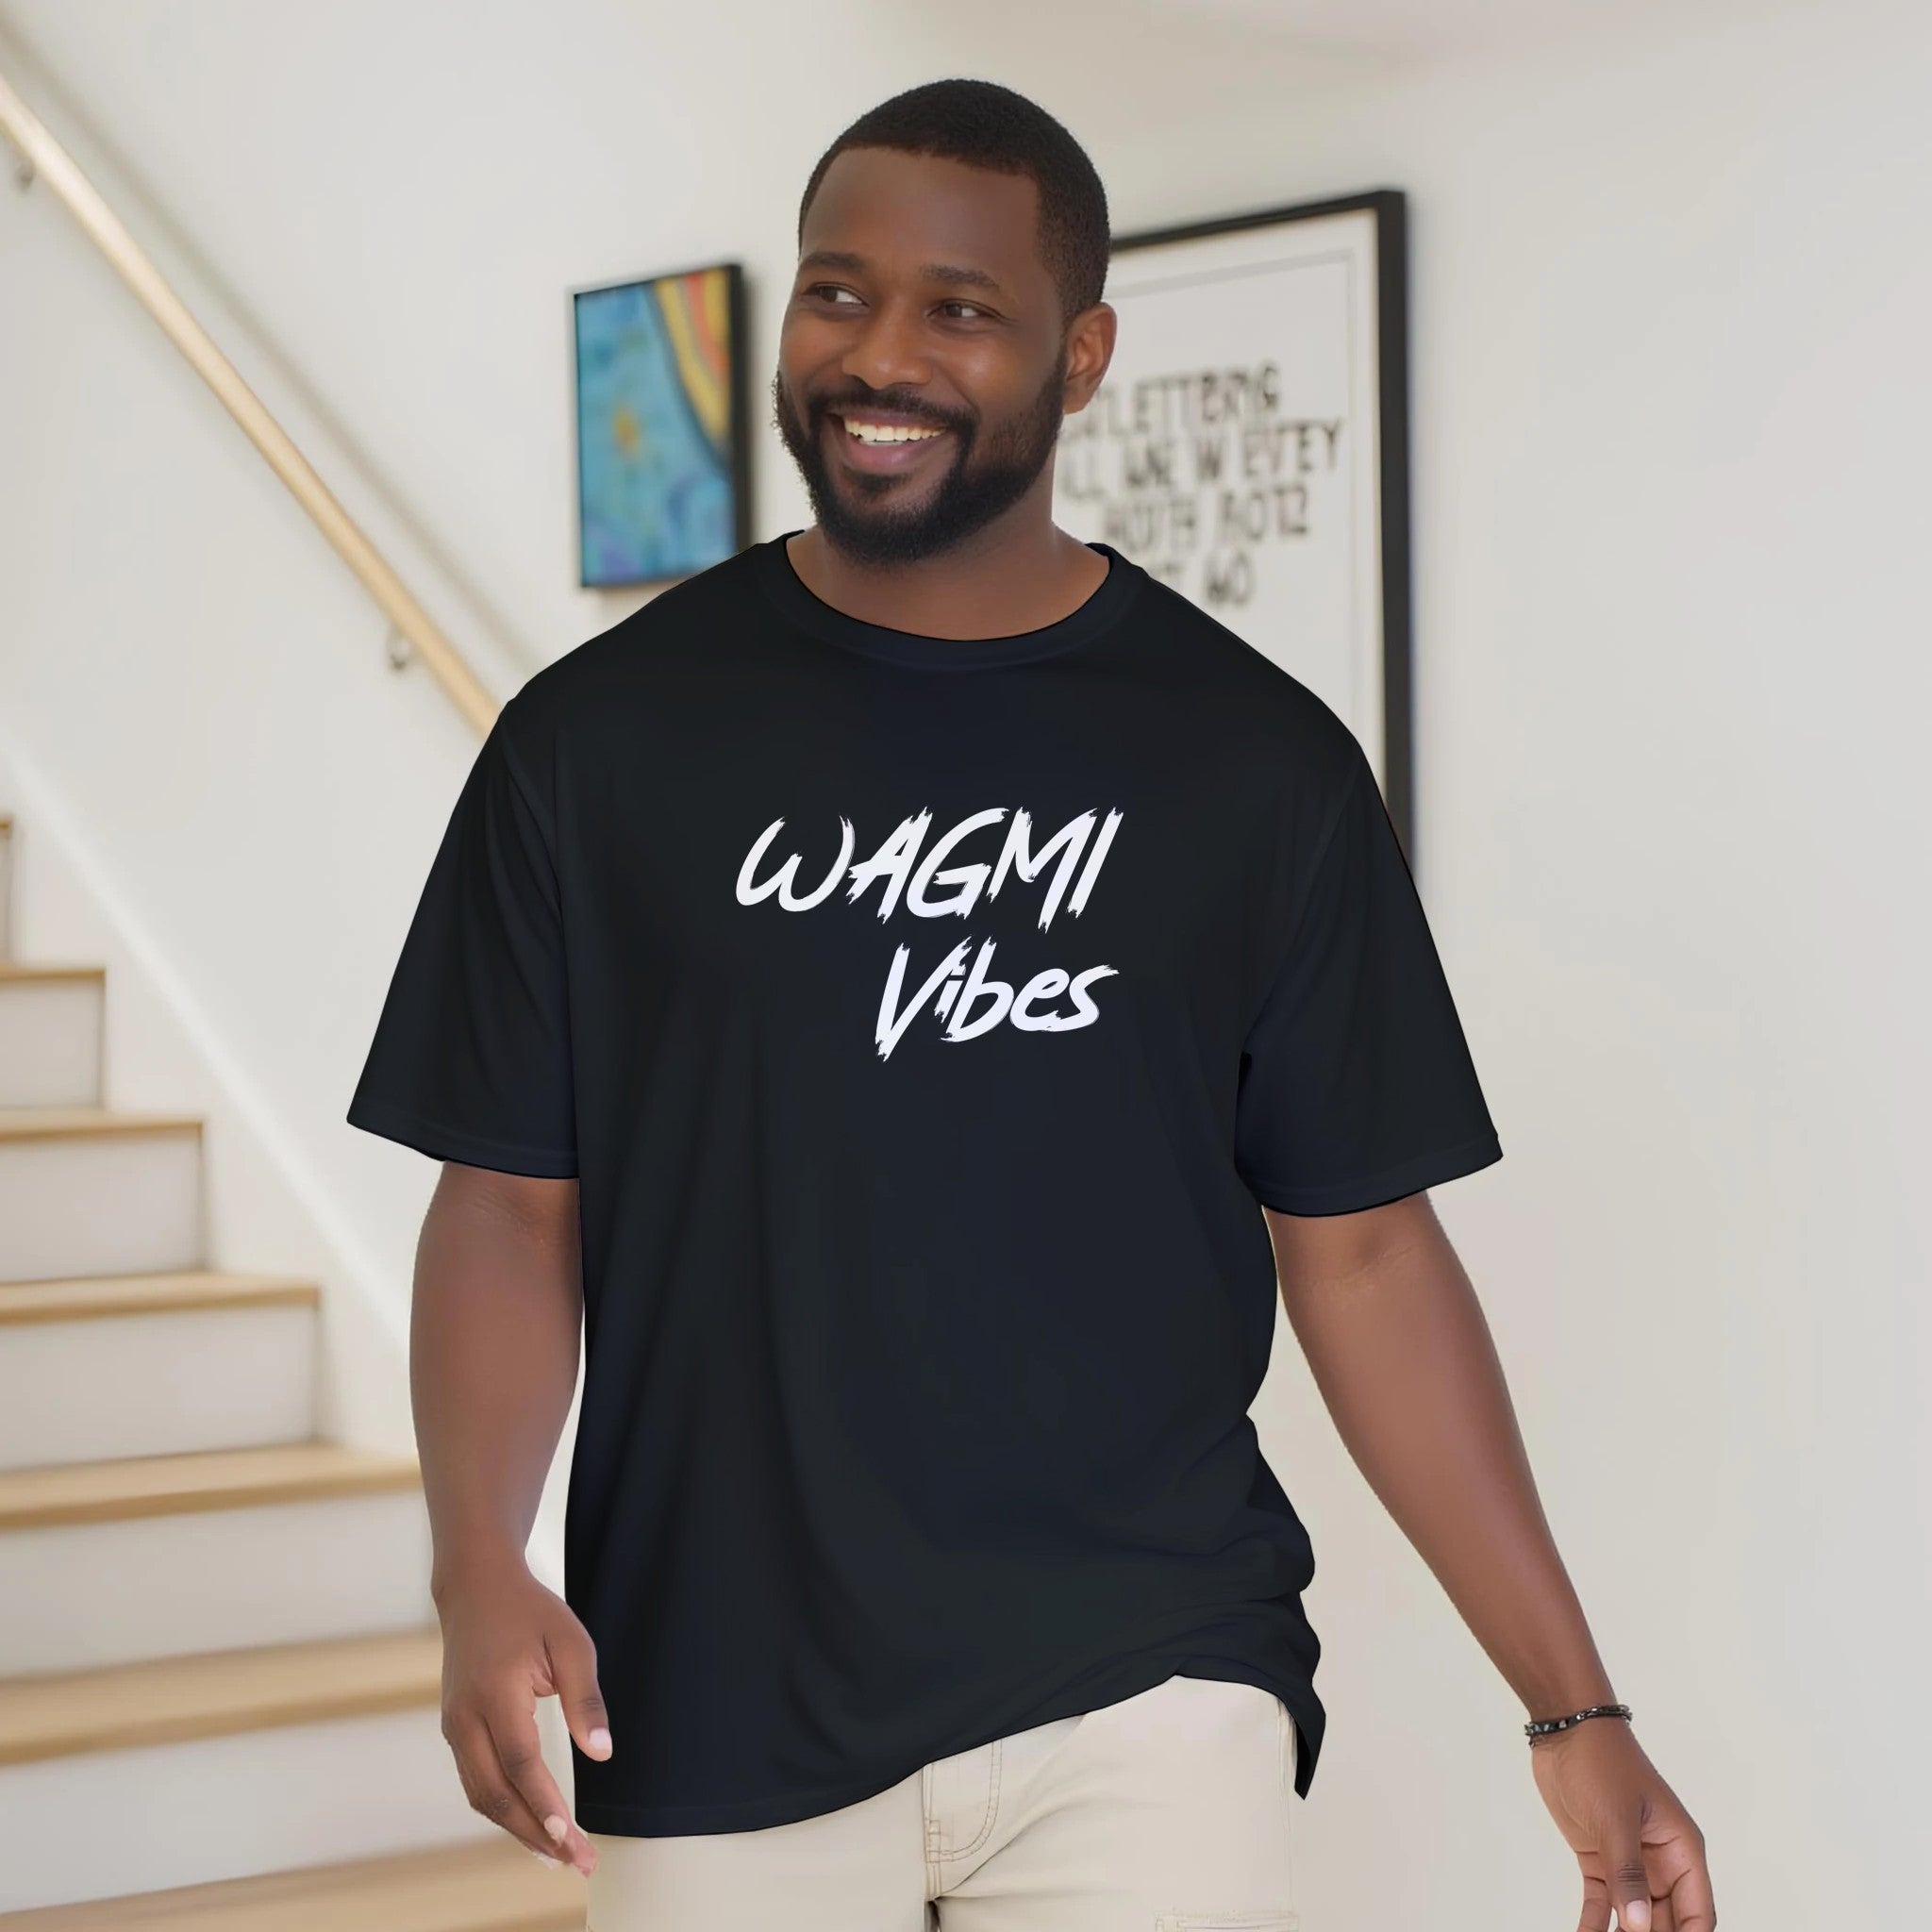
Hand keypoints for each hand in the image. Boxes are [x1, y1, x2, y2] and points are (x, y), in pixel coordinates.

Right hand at [433, 1553, 611, 1875]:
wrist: (476, 1588)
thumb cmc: (530, 1612)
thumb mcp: (571, 1642)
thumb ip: (585, 1699)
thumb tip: (601, 1753)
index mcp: (495, 1694)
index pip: (521, 1763)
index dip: (544, 1805)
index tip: (569, 1838)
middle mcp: (465, 1718)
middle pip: (497, 1793)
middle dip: (536, 1834)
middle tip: (577, 1861)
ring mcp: (454, 1726)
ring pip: (482, 1795)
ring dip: (519, 1830)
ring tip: (559, 1856)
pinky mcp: (455, 1730)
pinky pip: (477, 1782)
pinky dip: (503, 1809)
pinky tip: (531, 1824)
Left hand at [1530, 1717, 1713, 1931]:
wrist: (1564, 1729)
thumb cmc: (1601, 1761)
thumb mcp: (1616, 1818)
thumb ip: (1626, 1874)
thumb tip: (1638, 1927)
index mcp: (1681, 1850)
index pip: (1697, 1915)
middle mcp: (1661, 1862)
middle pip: (1666, 1922)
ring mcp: (1629, 1863)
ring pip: (1634, 1918)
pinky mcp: (1598, 1860)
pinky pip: (1601, 1905)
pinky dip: (1594, 1926)